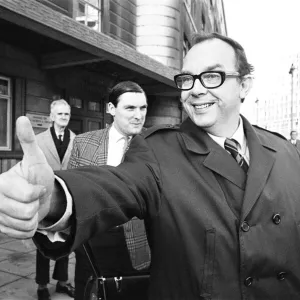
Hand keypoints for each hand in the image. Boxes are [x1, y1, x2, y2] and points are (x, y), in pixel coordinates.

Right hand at [0, 117, 53, 237]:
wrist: (41, 197)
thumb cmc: (38, 177)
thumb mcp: (36, 158)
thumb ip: (28, 141)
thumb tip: (22, 118)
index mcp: (1, 184)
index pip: (27, 196)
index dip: (38, 192)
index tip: (37, 186)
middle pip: (26, 212)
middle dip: (36, 204)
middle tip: (34, 197)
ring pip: (25, 225)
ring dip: (34, 217)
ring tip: (31, 206)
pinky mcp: (2, 229)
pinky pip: (23, 234)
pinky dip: (31, 227)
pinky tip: (27, 218)